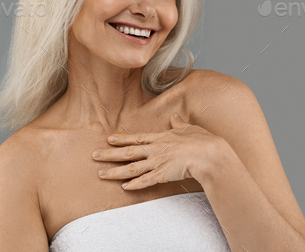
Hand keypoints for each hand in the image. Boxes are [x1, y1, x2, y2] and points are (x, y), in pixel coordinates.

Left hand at [92, 113, 224, 189]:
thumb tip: (174, 116)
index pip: (137, 137)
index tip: (109, 139)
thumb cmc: (203, 141)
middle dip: (110, 155)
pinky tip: (124, 187)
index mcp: (161, 137)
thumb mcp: (189, 128)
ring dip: (115, 172)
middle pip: (128, 152)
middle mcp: (156, 149)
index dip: (122, 139)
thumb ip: (179, 124)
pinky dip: (134, 185)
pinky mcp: (163, 175)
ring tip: (101, 174)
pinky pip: (146, 181)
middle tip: (94, 156)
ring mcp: (158, 162)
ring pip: (132, 168)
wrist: (210, 155)